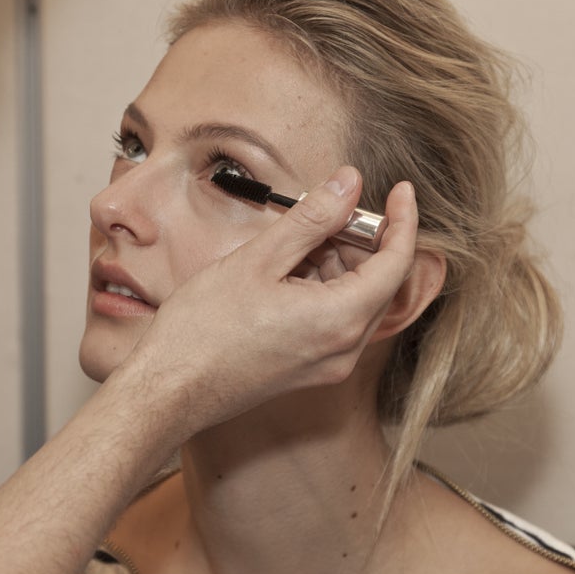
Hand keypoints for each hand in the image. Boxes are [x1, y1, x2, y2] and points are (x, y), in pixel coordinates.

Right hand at [111, 166, 417, 442]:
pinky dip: (326, 287)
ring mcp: (331, 364)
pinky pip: (337, 319)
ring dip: (340, 262)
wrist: (171, 389)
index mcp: (339, 320)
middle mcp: (345, 349)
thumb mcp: (258, 260)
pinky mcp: (314, 369)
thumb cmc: (204, 329)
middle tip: (329, 209)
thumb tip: (350, 184)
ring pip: (358, 299)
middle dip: (362, 239)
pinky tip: (290, 269)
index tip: (400, 190)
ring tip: (298, 239)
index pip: (397, 262)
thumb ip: (312, 219)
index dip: (403, 220)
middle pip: (379, 281)